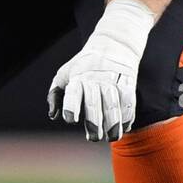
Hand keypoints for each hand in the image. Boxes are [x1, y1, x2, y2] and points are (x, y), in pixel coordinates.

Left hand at [48, 0, 153, 141]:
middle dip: (94, 122)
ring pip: (113, 105)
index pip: (73, 94)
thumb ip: (55, 95)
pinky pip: (128, 102)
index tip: (70, 119)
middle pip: (94, 103)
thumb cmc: (84, 65)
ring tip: (112, 137)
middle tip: (93, 137)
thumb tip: (53, 115)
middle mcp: (94, 80)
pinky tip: (124, 127)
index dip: (71, 106)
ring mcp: (112, 82)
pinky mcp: (128, 83)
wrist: (113, 44)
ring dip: (113, 123)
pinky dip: (128, 116)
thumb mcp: (65, 73)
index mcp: (77, 78)